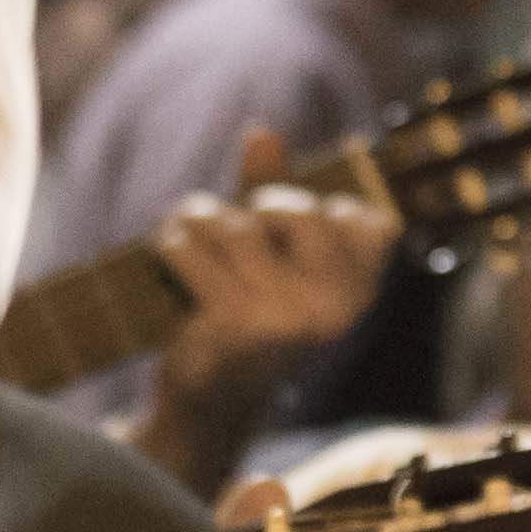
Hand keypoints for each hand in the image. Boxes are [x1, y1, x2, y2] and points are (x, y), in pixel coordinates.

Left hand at [130, 125, 400, 494]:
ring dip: (199, 222)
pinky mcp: (231, 324)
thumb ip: (272, 189)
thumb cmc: (249, 316)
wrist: (209, 400)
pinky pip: (192, 246)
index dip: (321, 211)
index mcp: (360, 293)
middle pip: (292, 208)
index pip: (362, 217)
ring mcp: (285, 318)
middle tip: (235, 235)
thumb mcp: (273, 253)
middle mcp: (333, 308)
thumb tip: (262, 132)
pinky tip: (167, 256)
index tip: (291, 236)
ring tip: (188, 239)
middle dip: (253, 207)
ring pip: (234, 226)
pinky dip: (170, 243)